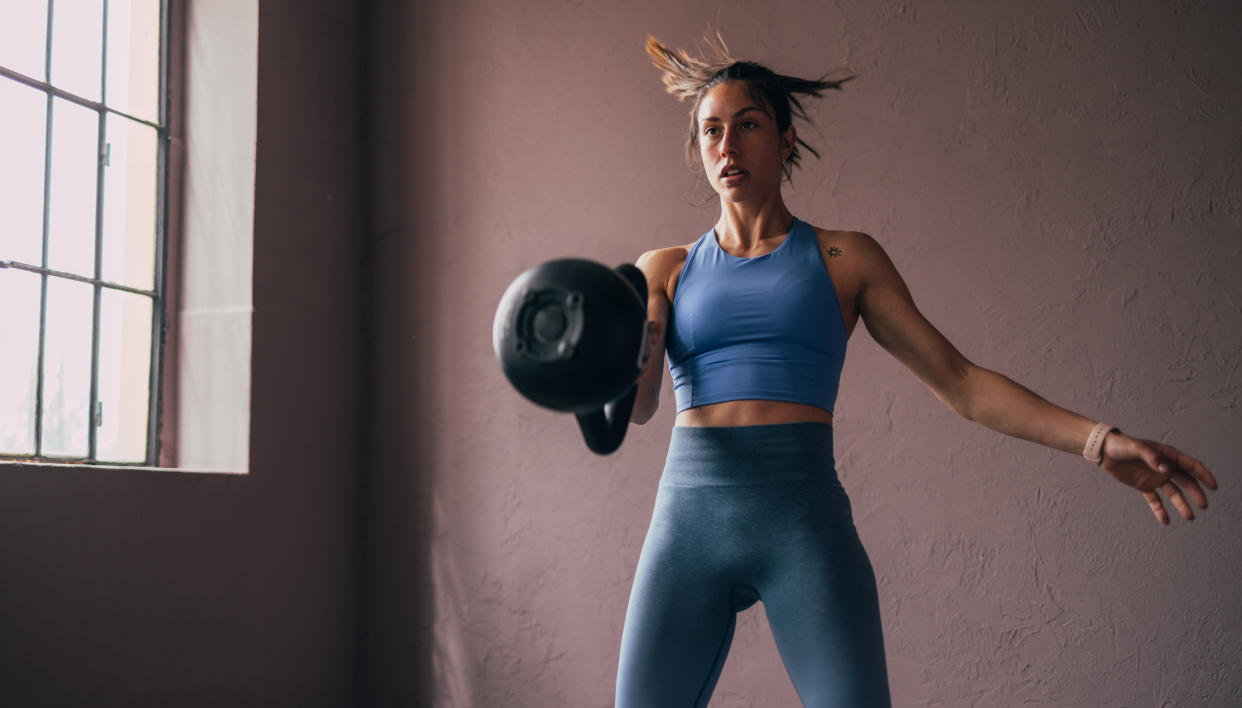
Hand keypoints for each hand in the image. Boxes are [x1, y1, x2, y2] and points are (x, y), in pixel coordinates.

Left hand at [1099, 433, 1218, 524]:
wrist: (1105, 452)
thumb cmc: (1122, 445)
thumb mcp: (1136, 448)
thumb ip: (1152, 457)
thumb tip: (1167, 469)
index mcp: (1168, 455)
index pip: (1191, 466)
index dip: (1204, 475)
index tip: (1213, 486)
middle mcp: (1165, 468)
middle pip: (1186, 482)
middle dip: (1196, 493)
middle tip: (1203, 506)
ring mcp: (1156, 478)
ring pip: (1173, 493)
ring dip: (1181, 505)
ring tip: (1190, 517)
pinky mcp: (1144, 486)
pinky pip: (1155, 500)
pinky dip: (1160, 510)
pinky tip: (1165, 521)